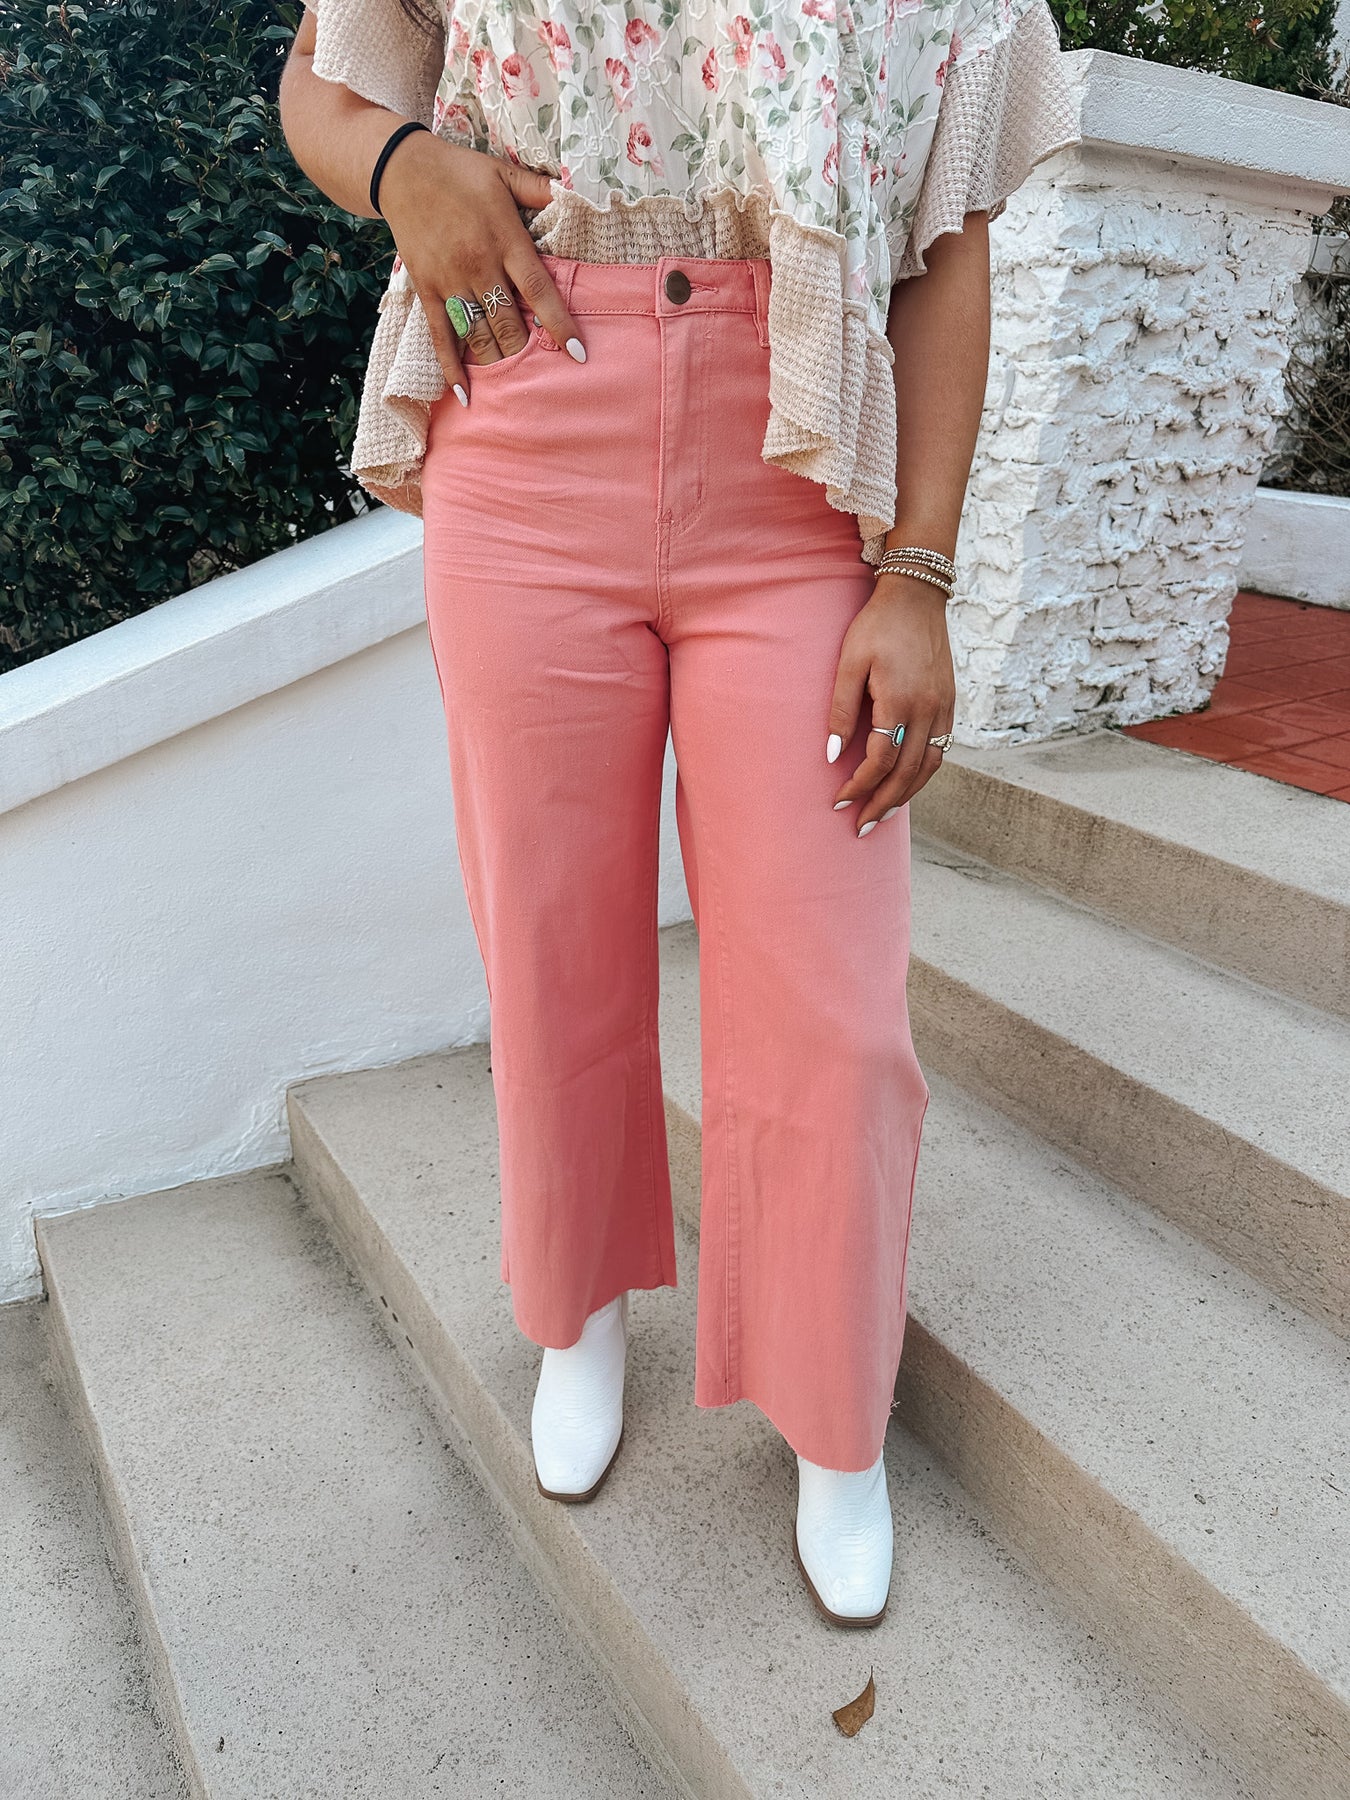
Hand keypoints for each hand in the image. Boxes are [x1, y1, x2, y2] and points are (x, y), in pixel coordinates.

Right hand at [377, 133, 584, 393]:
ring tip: (514, 383)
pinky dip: (452, 368)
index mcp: (505, 240)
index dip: (559, 324)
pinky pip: (441, 336)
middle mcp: (479, 266)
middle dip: (527, 350)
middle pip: (509, 322)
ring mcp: (450, 281)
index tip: (577, 353)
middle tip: (543, 371)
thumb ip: (540, 189)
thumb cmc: (459, 172)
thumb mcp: (503, 172)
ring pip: (479, 335)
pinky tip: (465, 395)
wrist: (401, 170)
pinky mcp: (427, 290)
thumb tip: (575, 191)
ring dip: (498, 362)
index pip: (538, 290)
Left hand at [826, 574, 955, 834]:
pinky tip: (906, 783)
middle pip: (908, 774)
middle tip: (862, 827)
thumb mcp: (848, 663)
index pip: (881, 761)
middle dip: (883, 804)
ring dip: (907, 795)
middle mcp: (928, 710)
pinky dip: (923, 773)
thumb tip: (832, 756)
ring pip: (930, 767)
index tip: (839, 802)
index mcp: (901, 701)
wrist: (917, 596)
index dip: (859, 786)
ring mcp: (944, 708)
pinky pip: (940, 750)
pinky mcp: (949, 703)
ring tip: (884, 814)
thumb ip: (840, 710)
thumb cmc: (876, 626)